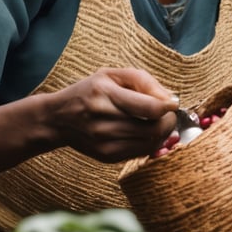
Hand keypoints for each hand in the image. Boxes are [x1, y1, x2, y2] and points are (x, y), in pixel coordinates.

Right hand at [49, 68, 178, 162]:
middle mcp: (104, 119)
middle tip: (168, 113)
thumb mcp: (111, 74)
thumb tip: (170, 98)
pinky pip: (140, 152)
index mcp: (105, 93)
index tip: (173, 102)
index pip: (150, 108)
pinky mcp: (107, 156)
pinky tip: (146, 132)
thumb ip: (143, 80)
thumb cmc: (90, 91)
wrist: (59, 118)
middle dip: (169, 121)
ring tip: (158, 121)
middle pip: (153, 128)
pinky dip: (151, 142)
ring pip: (150, 142)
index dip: (169, 107)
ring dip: (162, 132)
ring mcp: (105, 141)